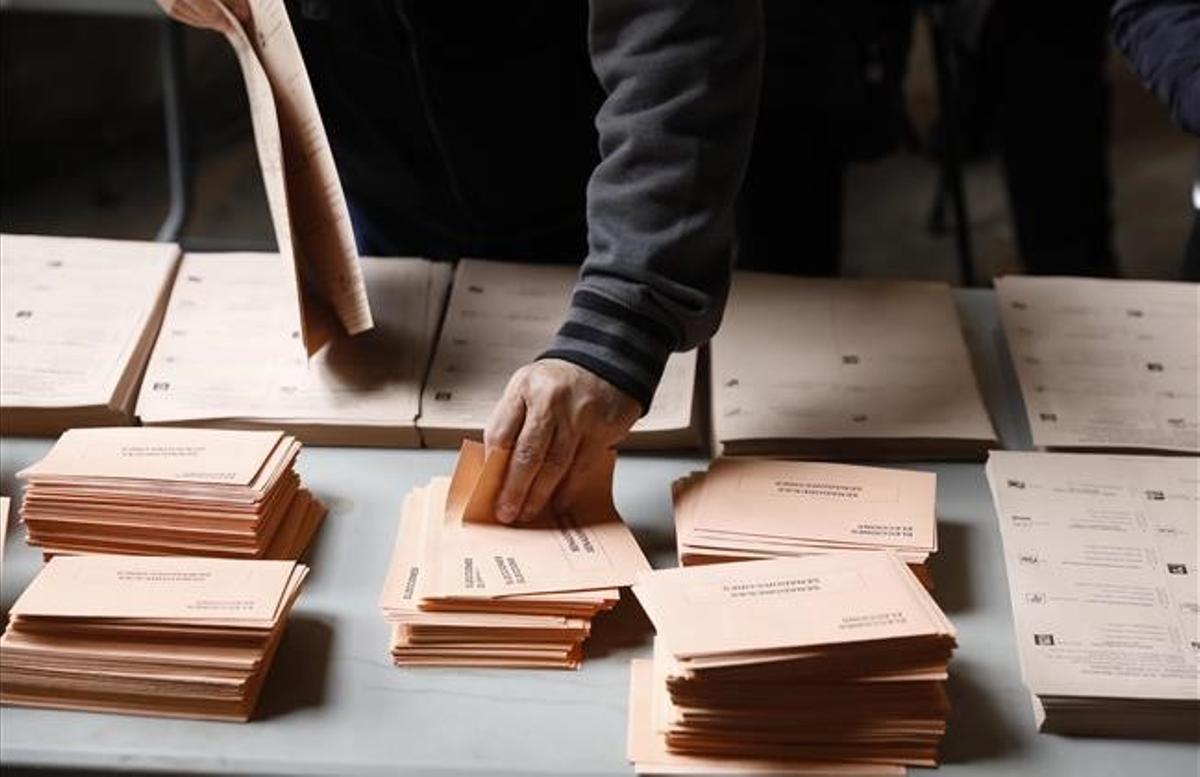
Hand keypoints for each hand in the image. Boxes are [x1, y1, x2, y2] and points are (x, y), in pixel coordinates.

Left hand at [484, 359, 640, 523]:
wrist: (606, 361)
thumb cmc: (561, 381)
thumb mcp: (527, 388)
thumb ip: (511, 421)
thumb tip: (495, 466)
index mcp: (524, 388)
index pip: (501, 434)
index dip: (493, 467)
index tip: (488, 489)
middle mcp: (550, 401)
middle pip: (527, 454)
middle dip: (514, 489)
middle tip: (506, 512)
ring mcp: (578, 416)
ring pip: (555, 465)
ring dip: (539, 495)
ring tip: (528, 511)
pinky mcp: (601, 430)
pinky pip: (581, 467)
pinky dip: (568, 489)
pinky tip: (559, 500)